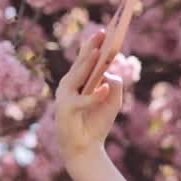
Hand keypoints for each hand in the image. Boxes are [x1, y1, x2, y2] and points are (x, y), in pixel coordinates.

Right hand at [54, 0, 136, 162]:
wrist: (85, 149)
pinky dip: (94, 95)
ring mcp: (65, 97)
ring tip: (100, 53)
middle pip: (80, 63)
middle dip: (91, 48)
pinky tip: (105, 88)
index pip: (85, 59)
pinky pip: (82, 100)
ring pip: (77, 77)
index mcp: (78, 81)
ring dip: (87, 64)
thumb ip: (115, 85)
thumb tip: (111, 74)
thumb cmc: (97, 123)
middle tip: (101, 33)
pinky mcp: (66, 110)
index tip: (104, 31)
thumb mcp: (112, 101)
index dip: (93, 44)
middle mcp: (68, 85)